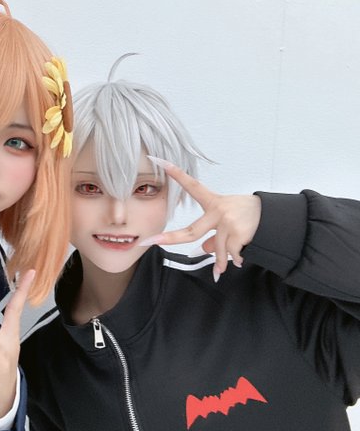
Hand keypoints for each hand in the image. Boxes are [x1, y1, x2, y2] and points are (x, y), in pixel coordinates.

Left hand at [141, 159, 261, 278]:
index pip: (192, 186)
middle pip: (191, 231)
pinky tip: (244, 256)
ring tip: (223, 269)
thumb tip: (202, 250)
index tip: (160, 161)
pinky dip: (237, 259)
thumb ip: (213, 234)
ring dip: (221, 262)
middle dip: (170, 238)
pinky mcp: (238, 235)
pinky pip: (231, 254)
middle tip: (151, 242)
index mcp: (214, 202)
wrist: (278, 218)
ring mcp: (228, 223)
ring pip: (216, 250)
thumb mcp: (229, 218)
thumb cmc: (249, 216)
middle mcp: (218, 211)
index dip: (176, 174)